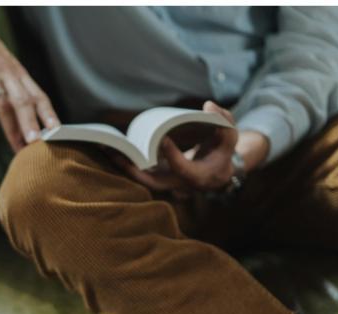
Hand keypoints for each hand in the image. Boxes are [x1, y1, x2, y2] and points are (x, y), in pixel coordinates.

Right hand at [0, 7, 58, 153]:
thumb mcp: (4, 63)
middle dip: (33, 124)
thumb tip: (24, 112)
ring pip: (3, 104)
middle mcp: (6, 74)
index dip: (49, 114)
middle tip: (40, 146)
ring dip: (12, 128)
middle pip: (24, 101)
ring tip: (18, 148)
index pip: (38, 95)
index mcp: (17, 72)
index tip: (58, 133)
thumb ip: (14, 84)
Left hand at [116, 101, 238, 193]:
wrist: (217, 174)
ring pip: (141, 179)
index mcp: (197, 176)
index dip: (172, 154)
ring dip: (123, 166)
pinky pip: (138, 173)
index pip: (182, 167)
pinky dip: (125, 163)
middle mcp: (178, 184)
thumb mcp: (230, 137)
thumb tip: (208, 105)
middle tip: (118, 152)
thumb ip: (224, 121)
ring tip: (107, 148)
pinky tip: (112, 149)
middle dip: (133, 169)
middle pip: (152, 182)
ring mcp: (166, 183)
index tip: (162, 138)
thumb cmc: (223, 153)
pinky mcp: (158, 177)